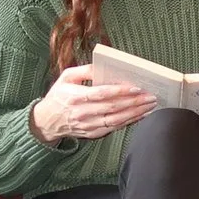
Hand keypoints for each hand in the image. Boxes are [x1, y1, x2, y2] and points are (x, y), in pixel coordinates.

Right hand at [30, 64, 155, 144]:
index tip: (136, 88)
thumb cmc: (58, 96)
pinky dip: (129, 122)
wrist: (46, 121)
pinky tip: (141, 115)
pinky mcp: (93, 133)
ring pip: (116, 120)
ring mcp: (88, 125)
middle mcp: (83, 113)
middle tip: (151, 96)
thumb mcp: (66, 77)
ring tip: (151, 105)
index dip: (120, 92)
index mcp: (75, 97)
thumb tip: (102, 66)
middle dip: (134, 102)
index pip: (101, 94)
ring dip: (136, 113)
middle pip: (113, 108)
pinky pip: (114, 128)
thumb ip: (84, 70)